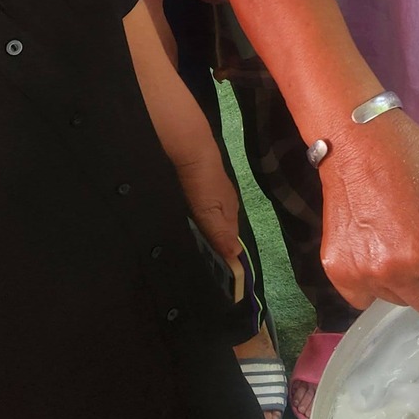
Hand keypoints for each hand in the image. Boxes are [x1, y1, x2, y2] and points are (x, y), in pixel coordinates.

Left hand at [165, 124, 242, 260]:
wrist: (188, 148)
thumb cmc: (204, 181)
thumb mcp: (212, 211)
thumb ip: (221, 234)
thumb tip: (237, 259)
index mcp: (230, 211)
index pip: (230, 240)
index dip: (223, 255)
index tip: (212, 271)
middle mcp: (222, 204)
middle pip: (218, 230)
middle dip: (211, 244)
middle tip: (195, 260)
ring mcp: (208, 194)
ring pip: (206, 219)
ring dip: (198, 231)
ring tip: (185, 245)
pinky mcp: (194, 187)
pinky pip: (193, 209)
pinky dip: (189, 218)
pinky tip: (180, 222)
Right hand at [319, 110, 418, 315]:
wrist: (355, 140)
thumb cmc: (412, 158)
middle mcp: (393, 272)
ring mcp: (361, 275)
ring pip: (404, 302)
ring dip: (413, 283)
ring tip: (406, 242)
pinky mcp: (337, 272)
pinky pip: (369, 298)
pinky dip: (381, 283)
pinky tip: (382, 251)